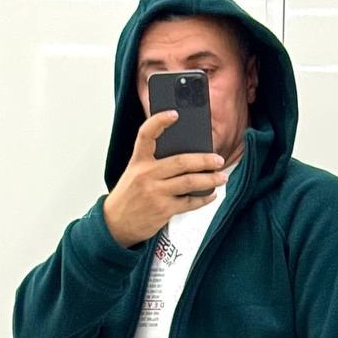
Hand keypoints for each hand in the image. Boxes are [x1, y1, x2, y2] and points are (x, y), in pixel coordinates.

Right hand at [102, 110, 227, 248]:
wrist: (116, 223)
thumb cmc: (130, 196)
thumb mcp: (135, 173)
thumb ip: (154, 164)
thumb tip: (186, 158)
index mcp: (138, 161)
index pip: (146, 134)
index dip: (159, 121)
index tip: (174, 114)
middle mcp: (146, 174)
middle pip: (181, 162)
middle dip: (204, 160)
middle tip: (218, 159)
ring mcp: (155, 192)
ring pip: (190, 182)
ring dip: (210, 180)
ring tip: (221, 177)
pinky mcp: (163, 210)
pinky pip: (189, 203)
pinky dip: (203, 199)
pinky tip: (211, 195)